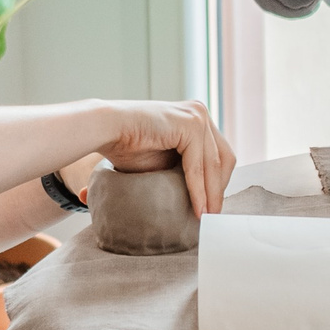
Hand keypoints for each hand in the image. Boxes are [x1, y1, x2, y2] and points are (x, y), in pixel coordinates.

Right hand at [96, 100, 234, 216]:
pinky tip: (198, 208)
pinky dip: (199, 189)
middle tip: (213, 215)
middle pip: (224, 158)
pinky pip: (198, 165)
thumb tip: (203, 199)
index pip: (219, 155)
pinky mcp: (190, 124)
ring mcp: (197, 116)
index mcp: (197, 118)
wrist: (105, 129)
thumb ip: (185, 170)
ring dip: (212, 194)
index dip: (218, 183)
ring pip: (214, 164)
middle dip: (219, 189)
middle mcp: (201, 113)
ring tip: (206, 216)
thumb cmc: (127, 146)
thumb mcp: (165, 161)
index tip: (213, 207)